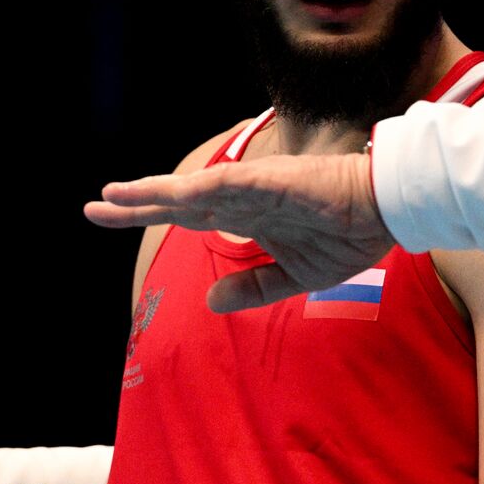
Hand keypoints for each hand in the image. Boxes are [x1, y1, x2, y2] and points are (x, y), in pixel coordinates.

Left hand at [84, 153, 391, 312]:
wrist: (389, 212)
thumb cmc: (350, 235)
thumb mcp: (296, 276)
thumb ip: (253, 287)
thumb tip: (210, 301)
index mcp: (250, 216)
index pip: (189, 214)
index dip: (150, 214)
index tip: (108, 214)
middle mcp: (247, 197)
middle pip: (182, 198)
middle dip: (138, 201)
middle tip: (94, 204)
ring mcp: (261, 187)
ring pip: (199, 188)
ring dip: (158, 192)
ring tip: (116, 194)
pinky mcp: (281, 181)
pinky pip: (238, 183)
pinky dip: (207, 186)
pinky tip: (179, 192)